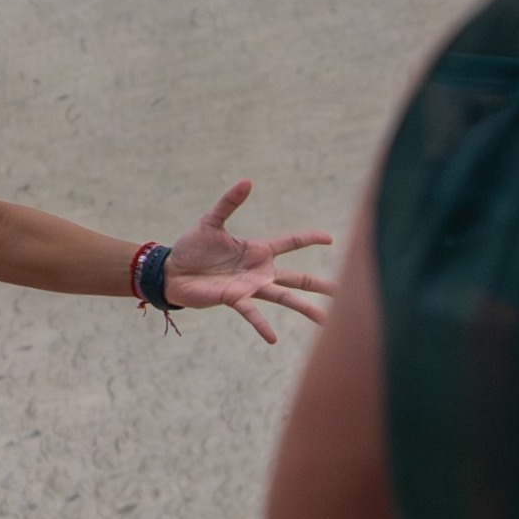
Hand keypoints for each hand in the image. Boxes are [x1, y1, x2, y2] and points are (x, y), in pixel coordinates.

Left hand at [163, 180, 335, 343]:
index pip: (291, 243)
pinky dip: (262, 325)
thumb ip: (229, 203)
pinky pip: (252, 313)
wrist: (172, 271)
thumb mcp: (211, 221)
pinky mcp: (234, 299)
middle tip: (347, 292)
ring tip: (326, 321)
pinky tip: (273, 338)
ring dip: (305, 308)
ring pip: (284, 298)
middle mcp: (260, 271)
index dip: (309, 239)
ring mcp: (250, 287)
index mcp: (258, 250)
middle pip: (298, 278)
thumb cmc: (192, 247)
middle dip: (322, 284)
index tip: (331, 238)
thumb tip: (247, 181)